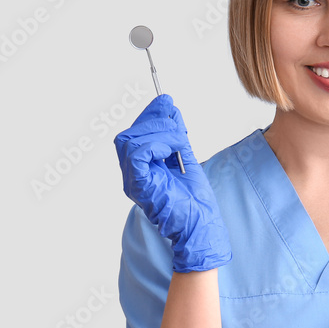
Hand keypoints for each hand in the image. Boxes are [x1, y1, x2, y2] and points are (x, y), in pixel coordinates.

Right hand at [114, 94, 231, 271]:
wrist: (200, 225)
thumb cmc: (194, 200)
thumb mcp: (186, 156)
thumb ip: (176, 134)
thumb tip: (169, 107)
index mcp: (141, 169)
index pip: (134, 135)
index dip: (149, 116)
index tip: (166, 102)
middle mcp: (132, 175)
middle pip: (127, 136)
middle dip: (152, 121)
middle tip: (176, 124)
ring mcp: (133, 181)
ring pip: (129, 141)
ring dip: (158, 133)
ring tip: (178, 142)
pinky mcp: (139, 186)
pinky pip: (136, 154)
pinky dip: (155, 145)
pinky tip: (171, 151)